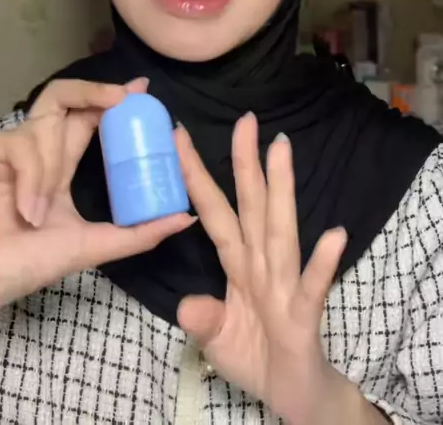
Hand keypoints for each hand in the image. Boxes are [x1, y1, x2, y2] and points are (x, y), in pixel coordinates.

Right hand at [0, 78, 192, 334]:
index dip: (114, 105)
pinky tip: (26, 211)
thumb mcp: (86, 247)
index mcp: (57, 171)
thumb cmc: (18, 267)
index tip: (144, 93)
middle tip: (128, 93)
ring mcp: (12, 146)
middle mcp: (37, 151)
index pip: (90, 124)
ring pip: (50, 115)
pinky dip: (32, 176)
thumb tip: (186, 218)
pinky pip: (24, 144)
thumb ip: (135, 234)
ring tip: (42, 209)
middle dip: (101, 92)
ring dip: (56, 158)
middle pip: (70, 101)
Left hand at [176, 115, 384, 424]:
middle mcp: (261, 265)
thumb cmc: (257, 357)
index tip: (178, 138)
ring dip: (281, 190)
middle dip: (245, 162)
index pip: (213, 213)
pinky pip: (311, 287)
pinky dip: (321, 263)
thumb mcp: (217, 340)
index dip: (195, 177)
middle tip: (245, 118)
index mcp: (237, 264)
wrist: (293, 396)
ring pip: (280, 230)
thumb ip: (203, 318)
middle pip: (250, 206)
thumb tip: (185, 304)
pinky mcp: (303, 316)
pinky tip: (335, 235)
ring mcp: (283, 286)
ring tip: (281, 150)